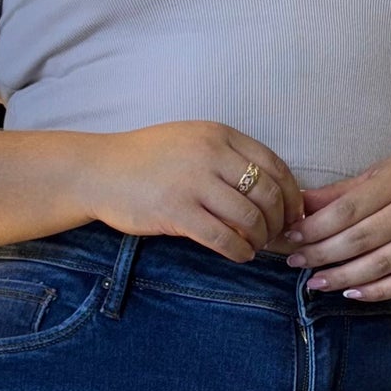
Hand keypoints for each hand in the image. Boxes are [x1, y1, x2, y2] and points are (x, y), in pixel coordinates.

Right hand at [88, 122, 304, 259]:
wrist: (98, 170)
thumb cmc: (146, 159)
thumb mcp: (190, 141)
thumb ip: (226, 156)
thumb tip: (269, 188)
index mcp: (218, 134)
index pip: (274, 165)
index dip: (291, 193)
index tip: (293, 212)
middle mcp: (209, 155)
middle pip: (267, 193)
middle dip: (279, 220)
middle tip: (276, 235)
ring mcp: (192, 184)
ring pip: (249, 217)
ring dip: (260, 238)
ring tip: (255, 245)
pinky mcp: (176, 212)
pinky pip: (223, 238)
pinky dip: (240, 251)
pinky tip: (240, 255)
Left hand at [278, 153, 390, 298]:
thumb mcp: (380, 174)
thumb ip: (340, 192)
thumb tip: (300, 203)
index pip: (348, 209)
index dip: (316, 226)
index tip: (292, 236)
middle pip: (361, 239)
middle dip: (323, 253)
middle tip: (296, 261)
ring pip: (380, 265)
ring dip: (342, 277)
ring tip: (315, 282)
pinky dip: (374, 291)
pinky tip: (349, 292)